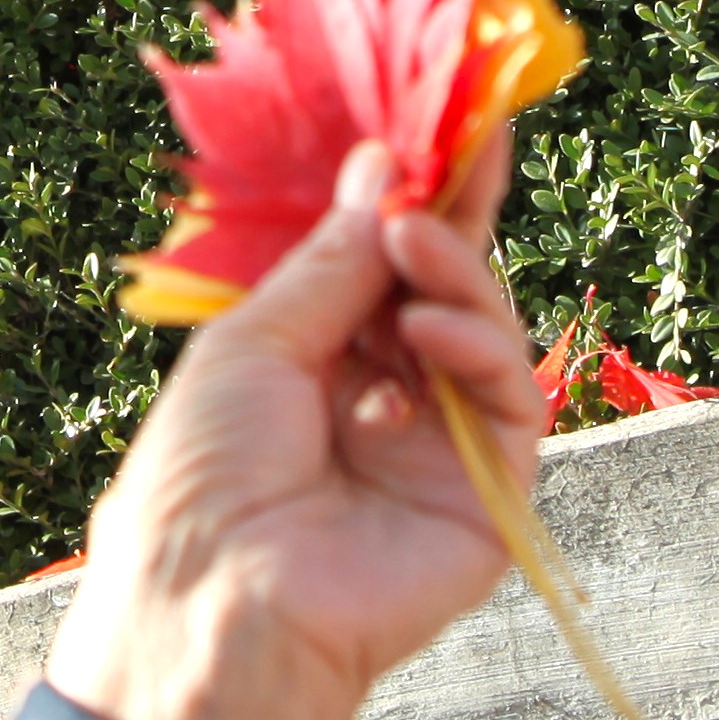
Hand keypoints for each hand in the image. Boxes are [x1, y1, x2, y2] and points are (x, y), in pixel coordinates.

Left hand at [41, 125, 543, 719]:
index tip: (444, 122)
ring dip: (454, 273)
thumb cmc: (206, 472)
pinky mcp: (488, 492)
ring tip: (411, 245)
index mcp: (315, 356)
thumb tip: (380, 169)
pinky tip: (425, 330)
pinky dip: (477, 348)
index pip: (380, 263)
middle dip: (453, 215)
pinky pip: (512, 399)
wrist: (220, 597)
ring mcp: (442, 442)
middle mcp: (384, 392)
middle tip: (464, 144)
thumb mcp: (254, 343)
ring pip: (484, 328)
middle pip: (444, 286)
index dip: (411, 195)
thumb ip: (331, 262)